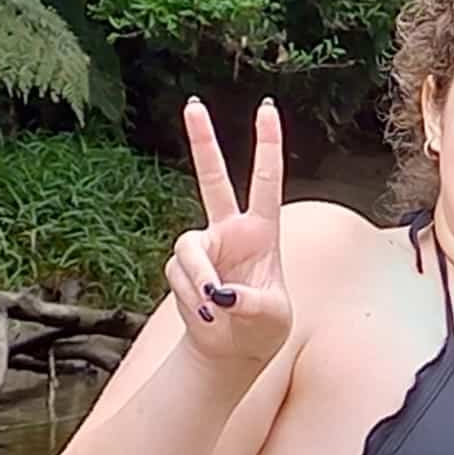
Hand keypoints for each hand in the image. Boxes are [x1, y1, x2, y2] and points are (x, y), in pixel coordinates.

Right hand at [166, 98, 292, 365]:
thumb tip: (219, 292)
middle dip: (203, 142)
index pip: (266, 182)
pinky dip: (193, 298)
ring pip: (190, 251)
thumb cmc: (264, 329)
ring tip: (216, 308)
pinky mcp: (181, 268)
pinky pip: (181, 277)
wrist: (233, 351)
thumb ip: (251, 303)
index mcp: (263, 232)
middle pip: (212, 179)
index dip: (267, 146)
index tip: (266, 109)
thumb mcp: (272, 317)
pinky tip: (209, 316)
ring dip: (199, 280)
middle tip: (194, 104)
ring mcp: (203, 248)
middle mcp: (230, 231)